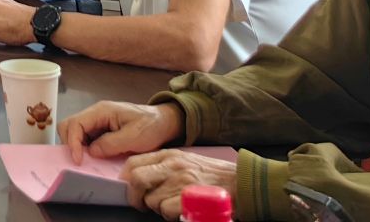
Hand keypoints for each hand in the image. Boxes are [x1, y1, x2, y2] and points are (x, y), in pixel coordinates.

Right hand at [60, 100, 183, 164]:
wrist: (165, 122)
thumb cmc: (151, 126)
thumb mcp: (134, 137)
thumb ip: (111, 143)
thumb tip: (91, 152)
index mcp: (101, 111)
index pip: (75, 123)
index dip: (73, 142)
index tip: (78, 161)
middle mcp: (96, 115)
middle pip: (70, 126)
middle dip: (71, 144)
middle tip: (80, 162)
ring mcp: (98, 123)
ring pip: (76, 133)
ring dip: (77, 148)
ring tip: (86, 163)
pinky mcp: (102, 132)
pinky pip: (86, 140)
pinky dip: (85, 150)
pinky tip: (94, 160)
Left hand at [123, 149, 237, 217]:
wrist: (243, 182)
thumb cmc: (214, 176)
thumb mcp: (185, 162)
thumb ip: (164, 168)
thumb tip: (141, 180)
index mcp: (169, 156)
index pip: (133, 163)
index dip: (126, 179)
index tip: (129, 190)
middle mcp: (173, 166)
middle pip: (136, 179)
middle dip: (135, 196)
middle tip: (143, 204)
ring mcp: (181, 181)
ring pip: (152, 199)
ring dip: (159, 208)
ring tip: (173, 205)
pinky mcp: (190, 198)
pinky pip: (168, 210)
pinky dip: (172, 215)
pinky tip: (184, 210)